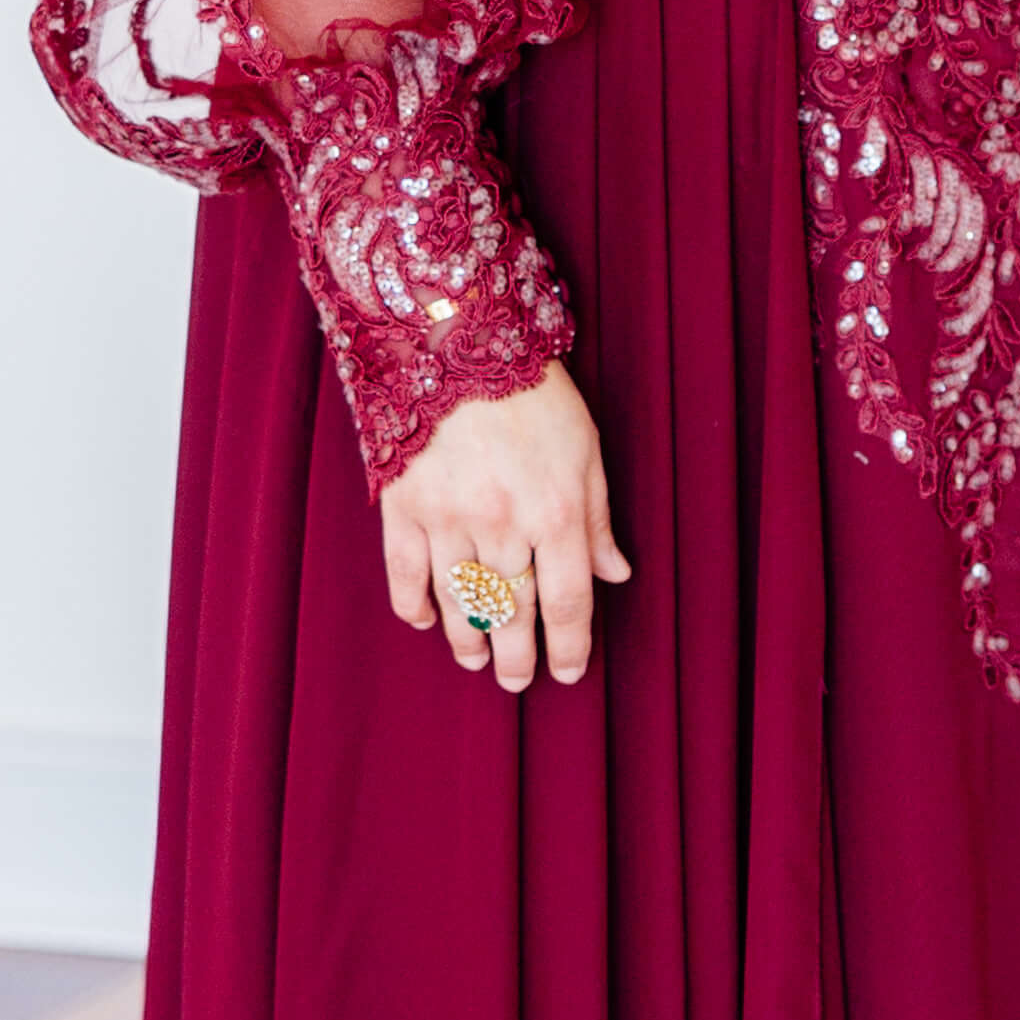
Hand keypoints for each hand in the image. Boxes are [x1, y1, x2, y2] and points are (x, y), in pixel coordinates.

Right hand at [377, 374, 629, 692]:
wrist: (456, 339)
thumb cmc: (533, 393)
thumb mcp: (586, 450)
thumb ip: (598, 519)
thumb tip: (616, 574)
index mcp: (555, 512)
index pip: (566, 603)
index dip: (568, 646)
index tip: (568, 672)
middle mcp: (502, 525)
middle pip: (512, 613)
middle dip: (517, 656)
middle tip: (518, 680)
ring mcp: (448, 518)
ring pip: (459, 601)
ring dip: (469, 640)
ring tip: (476, 661)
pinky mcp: (403, 505)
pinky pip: (405, 571)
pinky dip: (414, 604)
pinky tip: (426, 622)